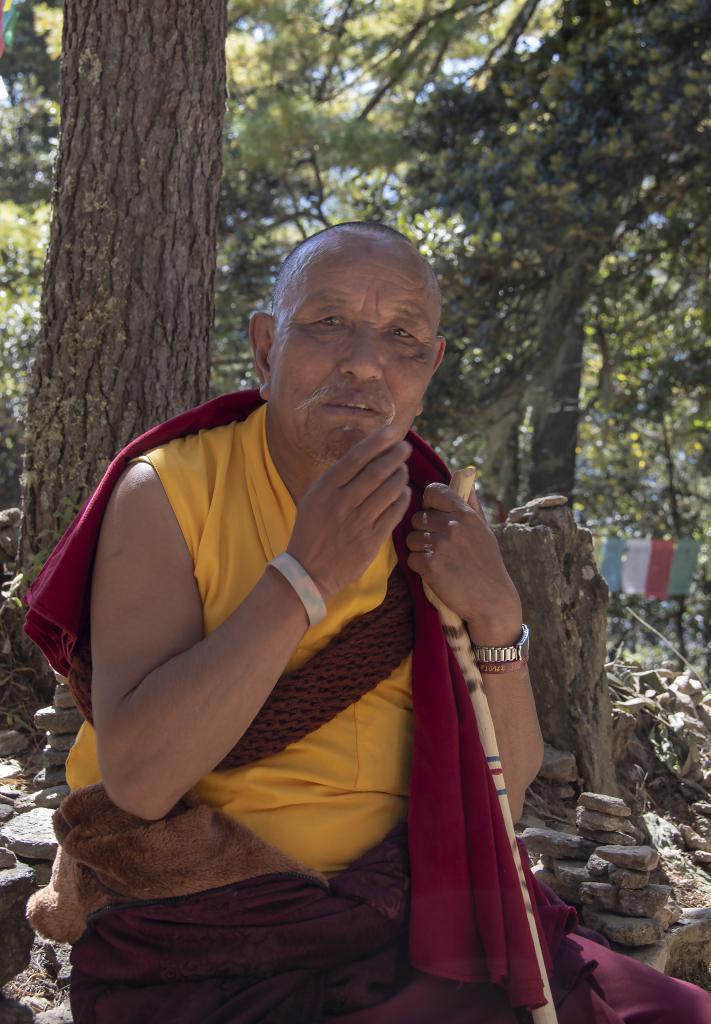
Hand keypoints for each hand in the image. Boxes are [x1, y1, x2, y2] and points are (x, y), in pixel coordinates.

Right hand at [287, 425, 411, 602]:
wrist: (307, 572)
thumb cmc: (311, 532)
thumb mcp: (314, 500)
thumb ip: (335, 480)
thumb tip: (362, 456)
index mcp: (325, 489)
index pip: (356, 457)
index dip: (377, 442)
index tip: (393, 431)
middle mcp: (341, 502)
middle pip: (377, 471)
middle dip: (396, 455)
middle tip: (405, 448)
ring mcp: (358, 522)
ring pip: (389, 490)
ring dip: (401, 476)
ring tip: (403, 471)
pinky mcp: (371, 540)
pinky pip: (394, 513)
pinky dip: (402, 499)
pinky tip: (404, 493)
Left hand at [405, 482, 521, 644]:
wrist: (492, 600)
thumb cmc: (487, 564)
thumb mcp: (484, 531)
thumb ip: (471, 504)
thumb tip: (467, 476)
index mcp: (466, 514)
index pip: (433, 491)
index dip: (428, 503)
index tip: (432, 514)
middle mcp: (453, 526)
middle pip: (417, 518)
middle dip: (422, 531)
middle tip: (434, 545)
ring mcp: (441, 545)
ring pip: (411, 538)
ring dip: (418, 549)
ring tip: (435, 560)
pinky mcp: (431, 565)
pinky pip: (410, 557)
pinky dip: (418, 566)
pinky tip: (433, 572)